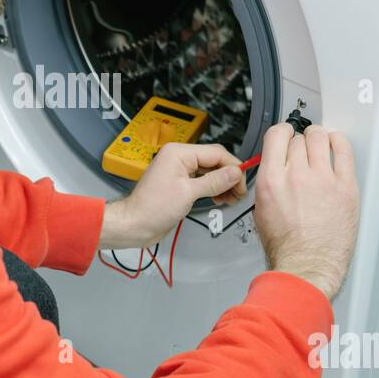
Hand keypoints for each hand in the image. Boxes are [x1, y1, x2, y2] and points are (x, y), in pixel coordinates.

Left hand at [100, 143, 247, 249]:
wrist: (135, 225)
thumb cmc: (154, 208)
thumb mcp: (188, 193)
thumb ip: (214, 181)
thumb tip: (236, 172)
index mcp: (179, 153)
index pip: (216, 153)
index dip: (233, 167)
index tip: (243, 184)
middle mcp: (180, 157)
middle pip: (214, 161)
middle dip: (229, 176)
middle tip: (239, 194)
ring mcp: (180, 170)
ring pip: (210, 171)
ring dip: (223, 184)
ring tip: (231, 199)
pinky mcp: (180, 183)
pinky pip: (202, 181)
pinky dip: (213, 189)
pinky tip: (220, 199)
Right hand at [253, 122, 359, 300]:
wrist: (307, 266)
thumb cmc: (286, 247)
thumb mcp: (261, 210)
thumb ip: (268, 183)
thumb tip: (275, 168)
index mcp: (272, 180)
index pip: (276, 136)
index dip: (282, 133)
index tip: (286, 136)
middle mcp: (296, 175)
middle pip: (299, 138)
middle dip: (300, 141)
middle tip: (303, 148)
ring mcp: (323, 180)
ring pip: (320, 138)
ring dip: (318, 138)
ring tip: (320, 143)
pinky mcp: (346, 187)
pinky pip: (344, 151)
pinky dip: (339, 142)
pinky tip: (337, 145)